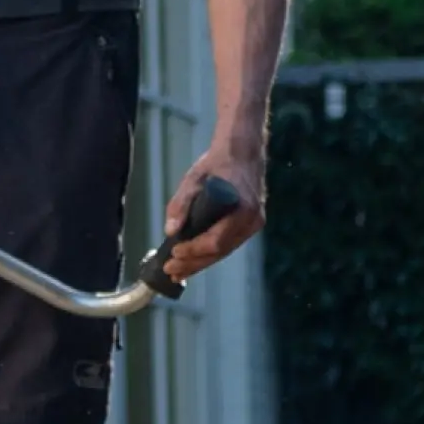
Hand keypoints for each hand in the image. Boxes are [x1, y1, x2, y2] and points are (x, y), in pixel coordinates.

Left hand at [154, 143, 265, 278]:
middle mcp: (252, 221)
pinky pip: (228, 244)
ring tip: (177, 271)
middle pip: (220, 252)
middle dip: (193, 263)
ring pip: (224, 251)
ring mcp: (253, 224)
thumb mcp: (194, 177)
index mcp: (242, 208)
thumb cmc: (218, 162)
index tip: (173, 252)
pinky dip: (210, 253)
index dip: (193, 250)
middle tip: (170, 271)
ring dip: (200, 262)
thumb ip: (181, 203)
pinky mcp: (250, 225)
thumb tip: (169, 231)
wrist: (243, 151)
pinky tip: (193, 259)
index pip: (216, 240)